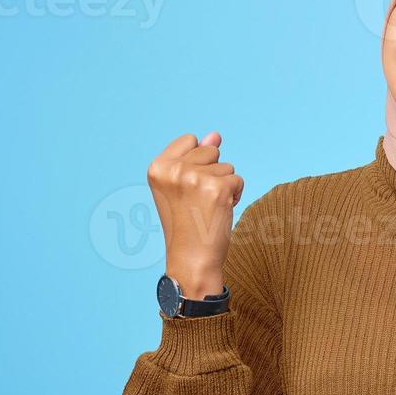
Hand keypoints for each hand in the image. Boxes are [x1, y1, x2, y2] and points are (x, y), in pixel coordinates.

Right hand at [147, 131, 243, 297]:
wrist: (191, 259)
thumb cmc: (186, 225)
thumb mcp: (182, 187)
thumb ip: (196, 157)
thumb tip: (215, 135)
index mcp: (157, 167)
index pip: (190, 140)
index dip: (196, 163)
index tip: (187, 188)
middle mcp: (174, 170)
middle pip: (210, 151)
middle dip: (211, 173)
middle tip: (197, 202)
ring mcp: (195, 178)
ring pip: (226, 166)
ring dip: (224, 186)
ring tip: (207, 208)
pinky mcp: (218, 189)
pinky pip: (238, 180)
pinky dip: (235, 195)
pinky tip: (220, 212)